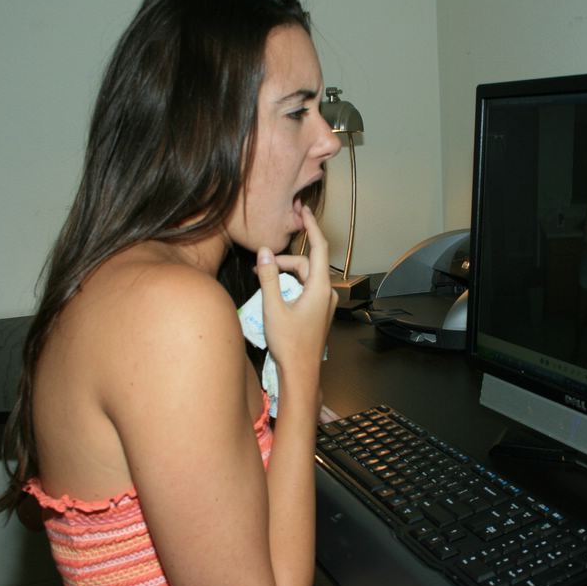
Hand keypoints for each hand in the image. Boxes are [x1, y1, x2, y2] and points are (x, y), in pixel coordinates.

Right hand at [256, 206, 336, 374]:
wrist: (301, 374)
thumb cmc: (289, 344)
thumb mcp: (273, 307)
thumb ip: (269, 277)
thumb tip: (265, 252)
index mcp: (320, 289)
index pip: (318, 248)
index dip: (311, 227)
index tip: (304, 211)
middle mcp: (326, 294)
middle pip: (306, 265)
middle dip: (283, 262)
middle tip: (259, 267)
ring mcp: (324, 304)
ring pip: (304, 278)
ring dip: (285, 276)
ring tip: (263, 282)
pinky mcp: (319, 313)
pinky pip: (305, 290)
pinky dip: (290, 287)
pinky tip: (274, 296)